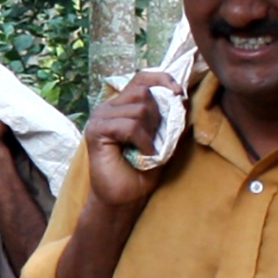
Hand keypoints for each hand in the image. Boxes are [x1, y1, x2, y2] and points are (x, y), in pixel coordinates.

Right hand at [78, 73, 181, 210]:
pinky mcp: (96, 131)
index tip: (179, 93)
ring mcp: (99, 117)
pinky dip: (143, 141)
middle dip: (158, 116)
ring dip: (150, 133)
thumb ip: (168, 116)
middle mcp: (108, 107)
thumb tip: (181, 94)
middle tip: (154, 140)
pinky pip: (130, 126)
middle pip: (143, 91)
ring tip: (146, 150)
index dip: (162, 79)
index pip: (142, 77)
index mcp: (121, 105)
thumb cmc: (142, 171)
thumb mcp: (163, 138)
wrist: (125, 199)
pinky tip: (143, 154)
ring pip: (139, 108)